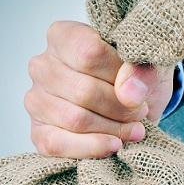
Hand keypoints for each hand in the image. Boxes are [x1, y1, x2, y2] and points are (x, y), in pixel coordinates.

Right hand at [25, 21, 174, 158]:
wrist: (132, 107)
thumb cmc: (134, 80)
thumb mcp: (147, 66)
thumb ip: (142, 72)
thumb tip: (129, 93)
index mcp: (63, 36)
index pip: (89, 53)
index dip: (119, 75)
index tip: (138, 90)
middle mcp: (42, 66)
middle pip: (84, 91)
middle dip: (120, 108)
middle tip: (140, 114)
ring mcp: (36, 100)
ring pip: (75, 120)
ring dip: (113, 129)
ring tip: (134, 129)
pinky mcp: (39, 133)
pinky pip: (59, 145)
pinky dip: (92, 148)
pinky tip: (114, 145)